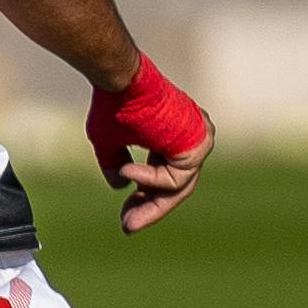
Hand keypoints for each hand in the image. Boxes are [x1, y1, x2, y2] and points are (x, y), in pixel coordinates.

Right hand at [86, 61, 208, 231]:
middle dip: (150, 208)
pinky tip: (129, 174)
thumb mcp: (109, 140)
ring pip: (177, 185)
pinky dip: (151, 180)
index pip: (166, 175)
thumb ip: (116, 162)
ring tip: (127, 214)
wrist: (121, 80)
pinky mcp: (198, 144)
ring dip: (151, 202)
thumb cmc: (113, 104)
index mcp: (173, 136)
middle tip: (129, 228)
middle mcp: (191, 138)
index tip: (126, 217)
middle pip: (176, 185)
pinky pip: (175, 176)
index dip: (144, 197)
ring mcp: (198, 141)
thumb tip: (120, 185)